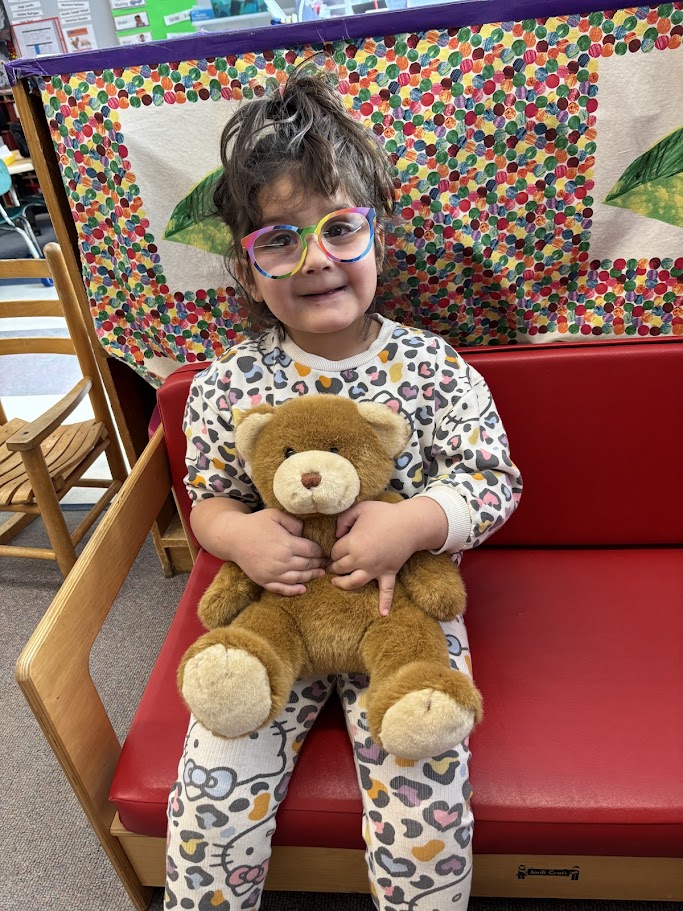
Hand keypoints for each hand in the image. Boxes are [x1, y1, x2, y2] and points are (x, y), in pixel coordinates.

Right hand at [220, 508, 325, 595]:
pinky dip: (294, 591)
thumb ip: (293, 522)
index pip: (312, 551)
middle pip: (307, 565)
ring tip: (320, 574)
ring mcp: (273, 573)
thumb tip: (304, 532)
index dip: (320, 551)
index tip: (325, 551)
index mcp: (287, 544)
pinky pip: (282, 589)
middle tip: (326, 562)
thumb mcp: (275, 515)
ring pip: (298, 578)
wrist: (233, 538)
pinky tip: (303, 589)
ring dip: (311, 577)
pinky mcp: (264, 581)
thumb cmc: (255, 524)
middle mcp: (282, 561)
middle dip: (318, 563)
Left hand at [329, 501, 416, 615]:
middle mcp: (361, 560)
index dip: (333, 549)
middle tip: (332, 564)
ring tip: (335, 583)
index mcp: (352, 544)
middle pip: (340, 568)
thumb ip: (343, 519)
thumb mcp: (360, 509)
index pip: (334, 552)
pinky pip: (386, 591)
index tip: (337, 546)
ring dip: (343, 584)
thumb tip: (336, 534)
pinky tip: (383, 614)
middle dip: (335, 566)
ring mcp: (374, 569)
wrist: (410, 523)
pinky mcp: (388, 573)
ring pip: (353, 583)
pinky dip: (385, 603)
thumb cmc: (384, 514)